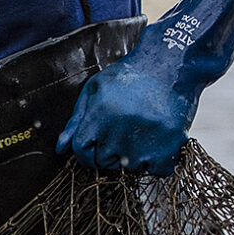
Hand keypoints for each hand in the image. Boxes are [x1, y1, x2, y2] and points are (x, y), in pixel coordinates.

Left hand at [59, 0, 233, 174]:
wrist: (172, 63)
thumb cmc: (130, 77)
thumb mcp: (95, 90)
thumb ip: (76, 121)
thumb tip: (61, 149)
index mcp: (99, 117)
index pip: (81, 152)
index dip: (86, 151)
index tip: (96, 146)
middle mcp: (119, 132)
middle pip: (104, 162)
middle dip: (109, 151)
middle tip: (124, 130)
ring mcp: (145, 142)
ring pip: (130, 169)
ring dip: (134, 156)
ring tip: (141, 130)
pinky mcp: (169, 147)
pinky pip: (156, 171)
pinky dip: (157, 161)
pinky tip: (157, 140)